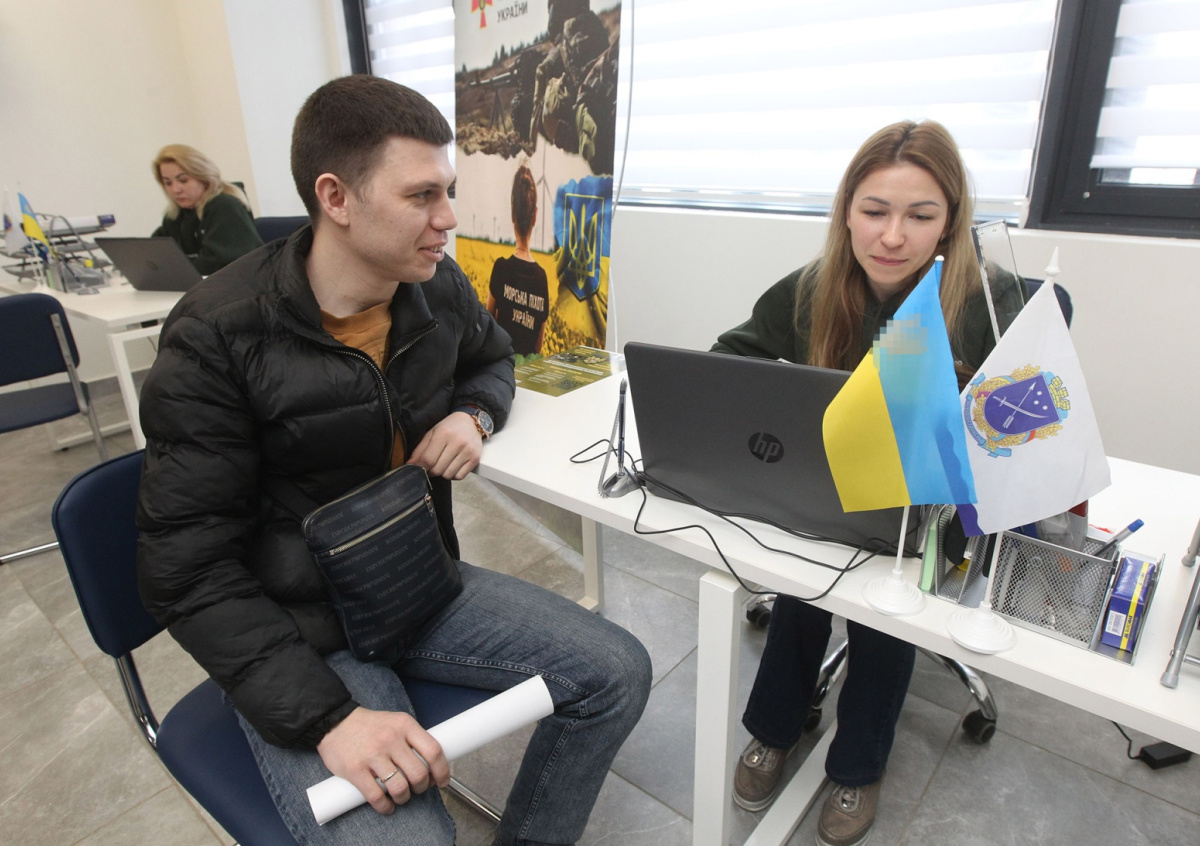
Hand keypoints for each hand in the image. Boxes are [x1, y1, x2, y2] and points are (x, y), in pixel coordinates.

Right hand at [316, 707, 449, 813]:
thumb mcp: (396, 722)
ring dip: (404, 798)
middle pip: (418, 773)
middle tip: (418, 788)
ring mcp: (372, 755)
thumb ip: (412, 739)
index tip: (442, 781)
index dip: (442, 771)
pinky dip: (385, 807)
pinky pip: (376, 797)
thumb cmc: (369, 726)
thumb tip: (431, 766)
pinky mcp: (355, 770)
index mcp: (404, 725)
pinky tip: (386, 806)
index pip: (433, 750)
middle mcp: (390, 739)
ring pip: (400, 788)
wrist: (334, 722)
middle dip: (422, 787)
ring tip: (401, 797)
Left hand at [407, 412, 481, 479]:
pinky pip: (460, 476)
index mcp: (443, 434)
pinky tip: (453, 466)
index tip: (419, 468)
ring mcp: (467, 451)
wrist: (471, 421)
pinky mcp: (475, 458)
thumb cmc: (449, 427)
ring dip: (443, 473)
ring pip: (448, 475)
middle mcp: (457, 442)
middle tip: (431, 466)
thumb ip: (420, 449)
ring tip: (443, 464)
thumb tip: (411, 465)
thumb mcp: (432, 433)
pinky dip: (454, 475)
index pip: (428, 459)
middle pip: (438, 469)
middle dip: (431, 471)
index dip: (421, 467)